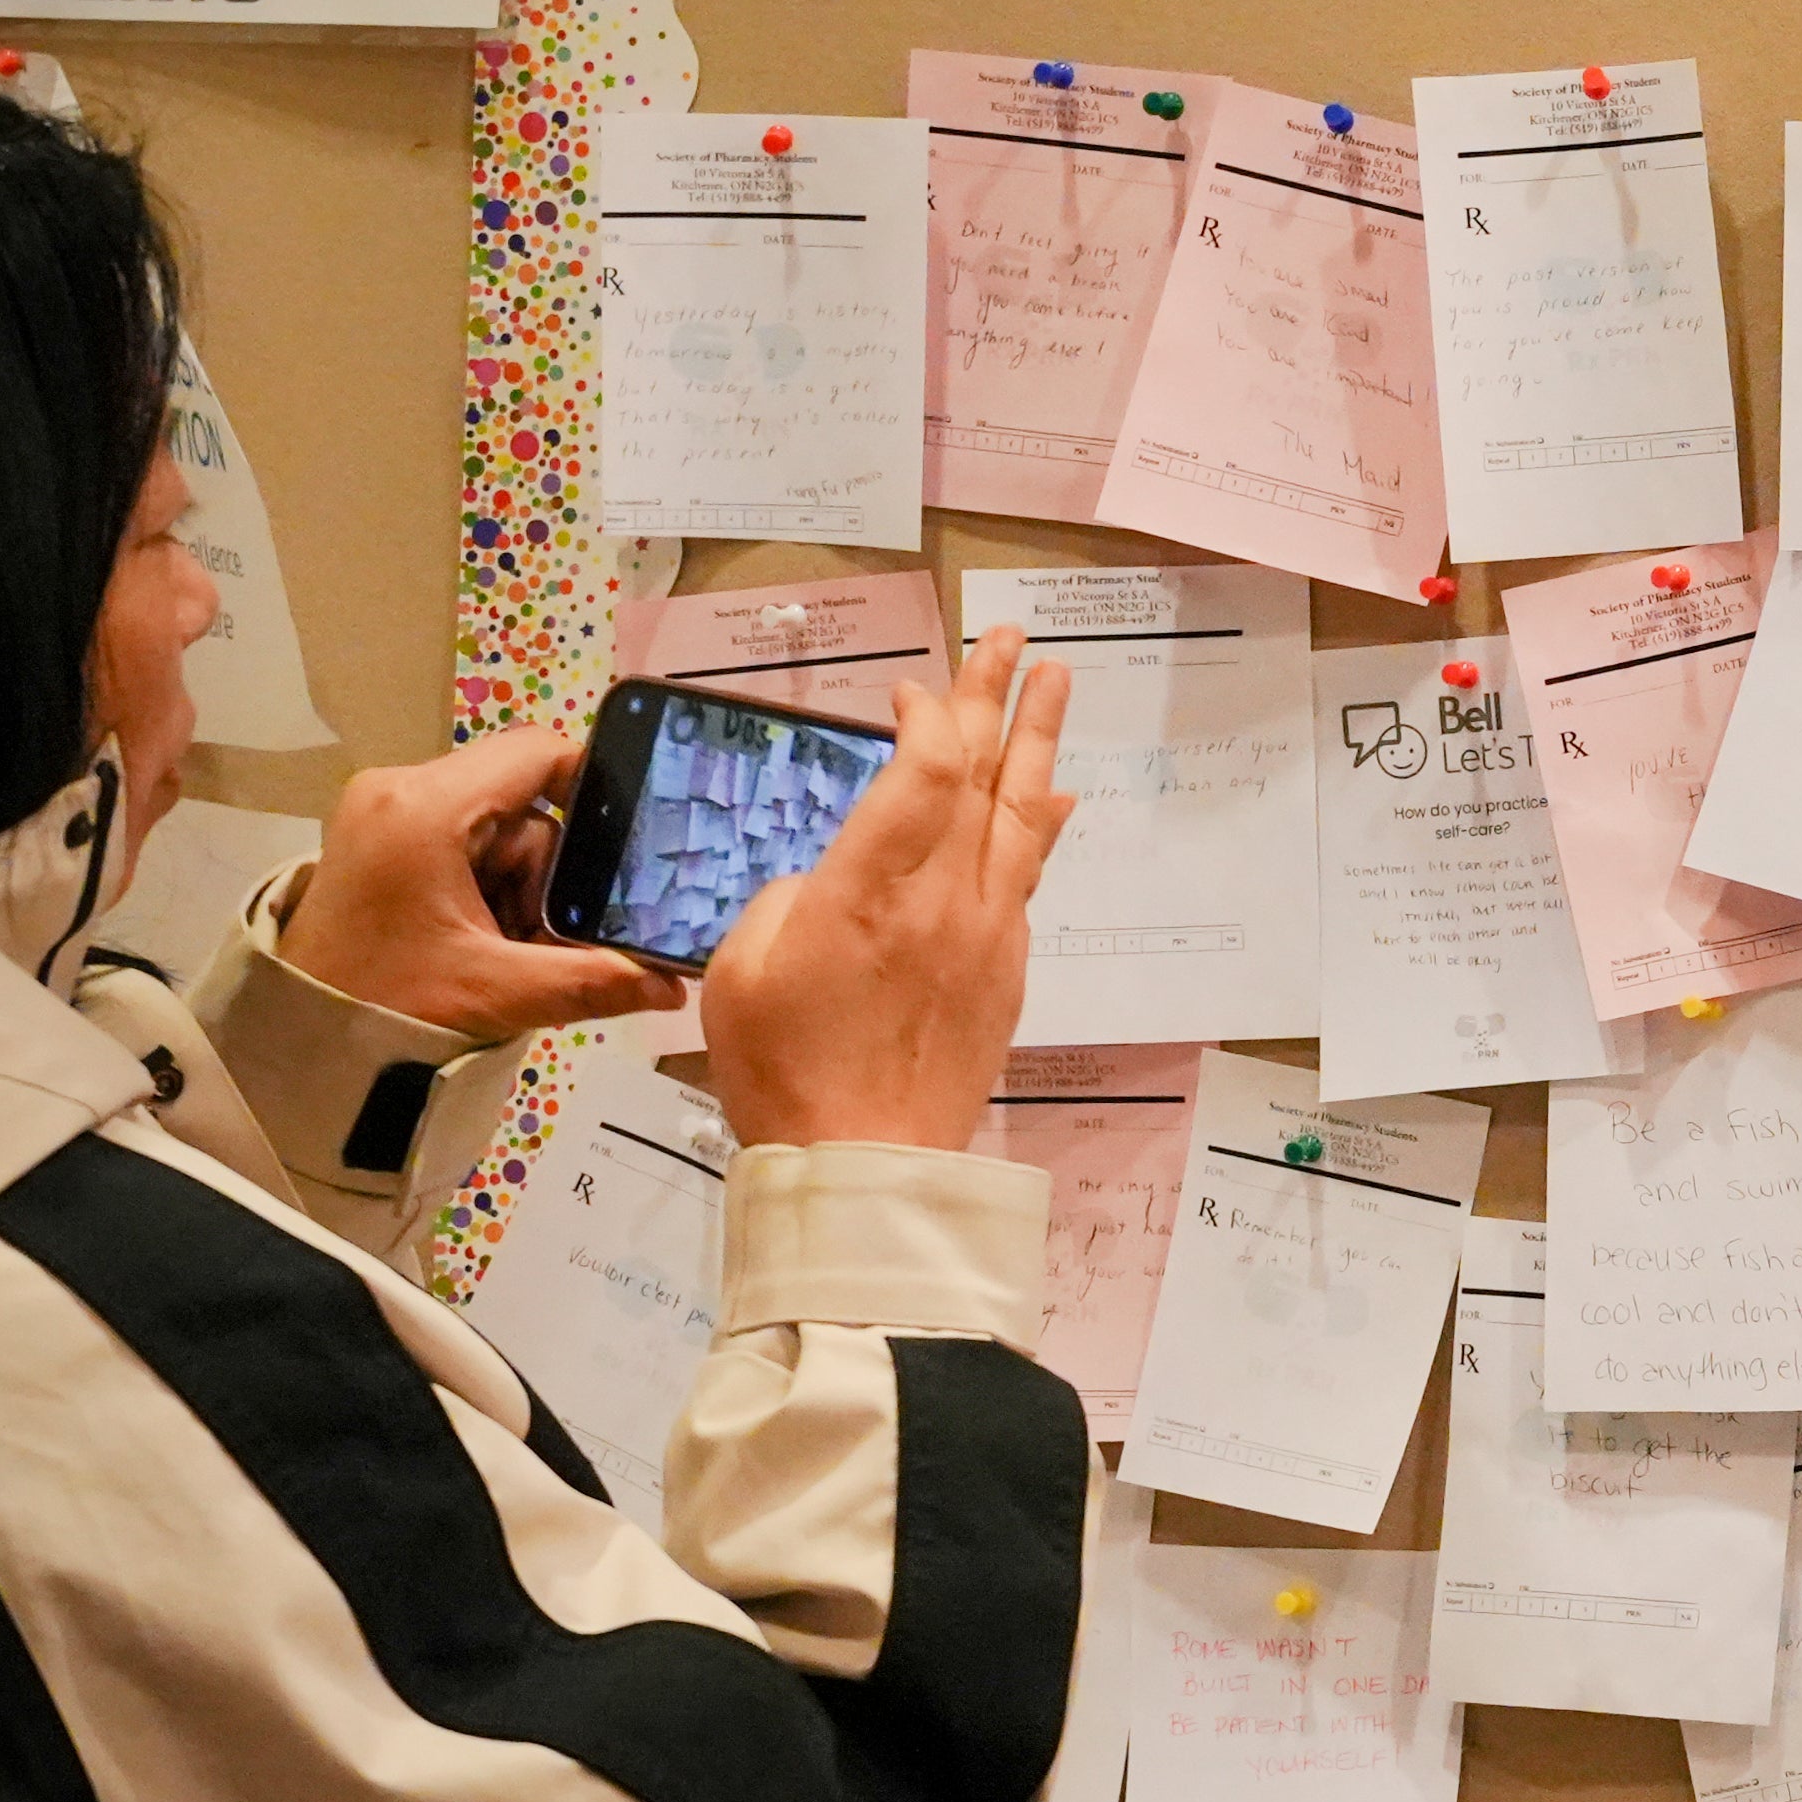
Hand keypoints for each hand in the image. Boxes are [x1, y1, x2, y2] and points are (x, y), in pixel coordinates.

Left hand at [279, 724, 685, 1041]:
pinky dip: (487, 882)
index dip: (595, 782)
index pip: (537, 751)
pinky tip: (482, 934)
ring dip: (518, 883)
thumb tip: (672, 987)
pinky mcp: (378, 832)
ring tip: (504, 945)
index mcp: (424, 807)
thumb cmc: (383, 1004)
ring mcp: (383, 808)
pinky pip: (463, 836)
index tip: (626, 841)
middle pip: (521, 798)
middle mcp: (398, 788)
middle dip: (547, 868)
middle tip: (541, 931)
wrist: (292, 1039)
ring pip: (497, 822)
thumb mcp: (498, 991)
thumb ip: (593, 979)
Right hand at [701, 628, 1075, 1152]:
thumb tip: (839, 874)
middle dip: (997, 697)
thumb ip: (794, 895)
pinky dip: (1042, 821)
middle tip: (1011, 638)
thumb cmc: (787, 1072)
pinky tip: (1052, 795)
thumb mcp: (745, 967)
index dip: (927, 714)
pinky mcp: (1006, 966)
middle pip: (985, 772)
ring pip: (1023, 814)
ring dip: (1037, 741)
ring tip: (1055, 684)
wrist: (867, 1163)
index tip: (912, 688)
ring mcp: (986, 930)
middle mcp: (944, 897)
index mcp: (871, 888)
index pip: (926, 767)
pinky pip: (1031, 870)